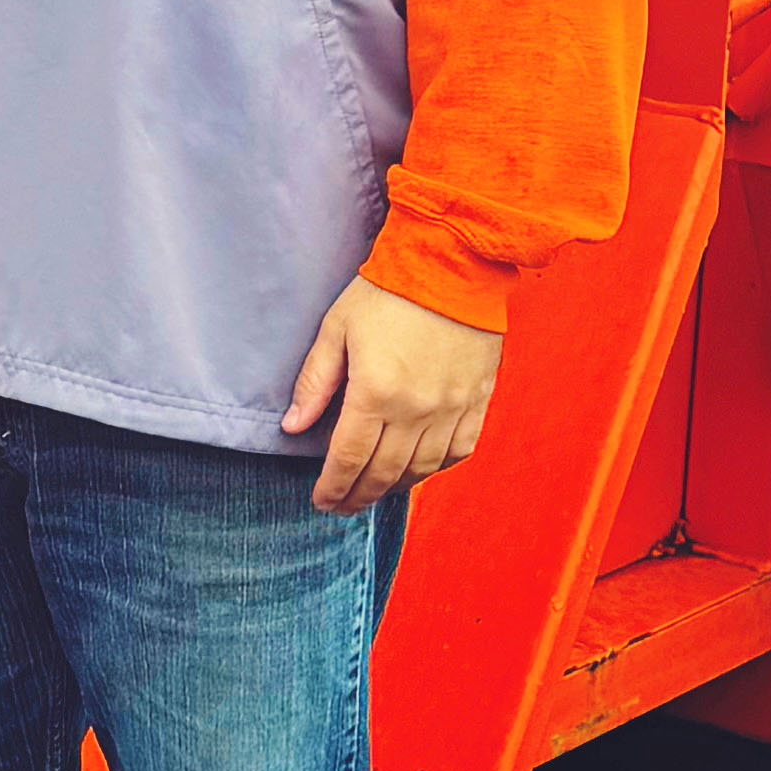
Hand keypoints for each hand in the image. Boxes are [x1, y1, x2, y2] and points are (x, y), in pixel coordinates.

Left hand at [283, 271, 501, 512]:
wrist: (452, 265)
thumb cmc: (386, 293)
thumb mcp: (336, 329)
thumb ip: (315, 382)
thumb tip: (293, 427)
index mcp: (375, 392)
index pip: (348, 459)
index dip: (332, 487)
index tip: (320, 501)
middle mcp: (416, 409)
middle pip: (383, 473)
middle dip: (357, 496)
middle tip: (342, 506)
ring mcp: (452, 408)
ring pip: (421, 470)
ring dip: (394, 487)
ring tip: (373, 491)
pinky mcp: (478, 400)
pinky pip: (458, 451)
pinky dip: (435, 468)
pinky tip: (417, 469)